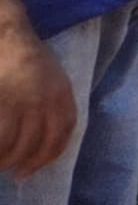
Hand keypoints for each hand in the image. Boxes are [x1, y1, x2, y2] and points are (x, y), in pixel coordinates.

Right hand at [0, 9, 73, 179]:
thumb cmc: (25, 56)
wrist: (7, 34)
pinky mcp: (4, 103)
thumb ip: (52, 104)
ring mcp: (24, 103)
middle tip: (9, 170)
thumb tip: (40, 138)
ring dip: (4, 159)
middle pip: (37, 145)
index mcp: (63, 95)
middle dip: (22, 163)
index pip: (62, 135)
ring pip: (15, 145)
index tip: (30, 170)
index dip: (46, 157)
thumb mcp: (51, 79)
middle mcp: (48, 101)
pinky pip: (1, 135)